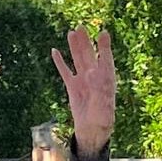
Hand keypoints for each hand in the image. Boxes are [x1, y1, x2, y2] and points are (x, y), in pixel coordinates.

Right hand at [51, 28, 116, 155]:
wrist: (92, 133)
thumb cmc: (102, 123)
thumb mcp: (103, 107)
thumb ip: (99, 90)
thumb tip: (92, 72)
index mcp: (106, 82)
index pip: (106, 60)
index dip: (104, 47)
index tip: (103, 33)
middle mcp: (95, 79)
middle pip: (90, 56)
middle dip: (86, 42)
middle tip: (81, 27)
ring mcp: (83, 82)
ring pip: (78, 60)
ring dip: (75, 47)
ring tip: (72, 33)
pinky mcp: (73, 88)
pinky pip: (65, 72)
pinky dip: (60, 62)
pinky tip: (55, 51)